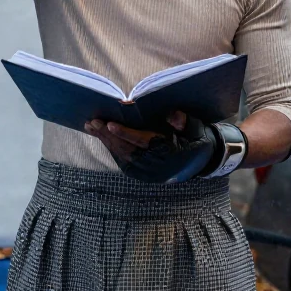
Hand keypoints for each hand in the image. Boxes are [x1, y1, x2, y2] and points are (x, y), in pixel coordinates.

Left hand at [85, 112, 218, 183]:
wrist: (199, 163)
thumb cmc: (196, 140)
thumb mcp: (197, 129)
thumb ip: (185, 122)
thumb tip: (173, 115)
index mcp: (170, 153)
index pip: (144, 142)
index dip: (126, 133)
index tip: (110, 124)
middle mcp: (157, 166)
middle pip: (128, 150)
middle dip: (108, 136)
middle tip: (93, 122)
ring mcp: (148, 173)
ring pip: (123, 156)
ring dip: (106, 141)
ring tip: (91, 126)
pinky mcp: (142, 175)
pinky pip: (123, 161)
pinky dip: (111, 148)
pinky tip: (102, 136)